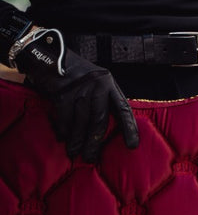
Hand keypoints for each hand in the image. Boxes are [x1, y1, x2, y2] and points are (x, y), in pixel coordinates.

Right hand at [14, 28, 138, 162]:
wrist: (49, 56)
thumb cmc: (76, 75)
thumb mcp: (96, 82)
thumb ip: (104, 101)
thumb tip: (104, 132)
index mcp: (109, 84)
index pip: (123, 108)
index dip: (129, 128)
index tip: (132, 146)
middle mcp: (97, 86)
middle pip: (99, 120)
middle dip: (94, 142)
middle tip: (90, 158)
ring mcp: (80, 88)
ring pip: (81, 122)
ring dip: (76, 141)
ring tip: (74, 153)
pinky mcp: (63, 92)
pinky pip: (65, 118)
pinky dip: (63, 131)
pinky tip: (63, 139)